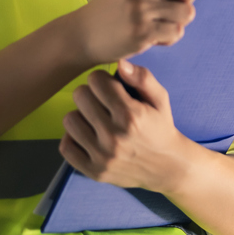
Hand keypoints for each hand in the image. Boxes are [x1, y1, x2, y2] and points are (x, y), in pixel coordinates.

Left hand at [60, 61, 195, 193]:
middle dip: (90, 93)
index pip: (96, 81)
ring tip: (93, 118)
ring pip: (70, 120)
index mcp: (131, 115)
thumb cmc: (161, 128)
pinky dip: (73, 138)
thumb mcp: (160, 100)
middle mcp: (114, 136)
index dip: (101, 79)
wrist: (167, 167)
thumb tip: (120, 63)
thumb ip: (143, 78)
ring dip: (80, 115)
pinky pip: (66, 147)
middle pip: (80, 97)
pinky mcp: (94, 171)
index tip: (107, 85)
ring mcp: (102, 156)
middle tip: (100, 101)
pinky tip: (87, 134)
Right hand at [73, 0, 202, 62]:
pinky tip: (154, 33)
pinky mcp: (143, 33)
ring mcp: (142, 8)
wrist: (85, 33)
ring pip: (188, 12)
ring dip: (179, 19)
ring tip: (161, 19)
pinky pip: (177, 32)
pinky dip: (169, 36)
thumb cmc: (115, 3)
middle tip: (172, 2)